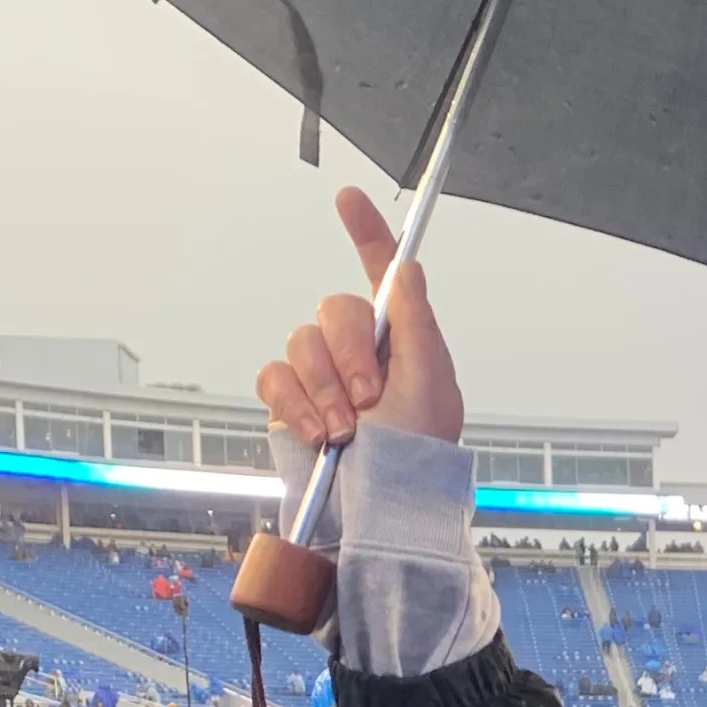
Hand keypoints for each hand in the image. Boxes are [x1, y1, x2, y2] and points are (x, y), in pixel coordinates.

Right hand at [255, 187, 464, 449]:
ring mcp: (322, 375)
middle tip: (370, 399)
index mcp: (401, 340)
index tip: (348, 198)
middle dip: (350, 354)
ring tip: (348, 430)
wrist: (382, 508)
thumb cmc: (419, 456)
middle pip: (332, 309)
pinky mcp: (290, 401)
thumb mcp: (433, 387)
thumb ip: (416, 325)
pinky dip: (295, 404)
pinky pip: (274, 377)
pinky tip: (319, 434)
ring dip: (325, 388)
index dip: (366, 233)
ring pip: (299, 342)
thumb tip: (408, 269)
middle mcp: (359, 351)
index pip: (380, 274)